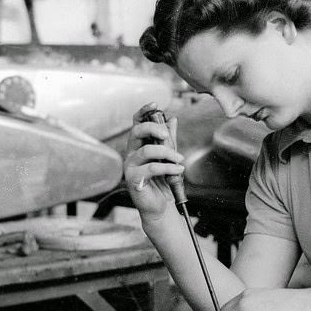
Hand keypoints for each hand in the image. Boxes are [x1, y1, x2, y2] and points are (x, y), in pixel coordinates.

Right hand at [124, 103, 185, 220]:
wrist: (161, 206)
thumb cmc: (163, 182)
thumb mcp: (169, 158)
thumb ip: (169, 139)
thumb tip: (172, 119)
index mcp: (138, 146)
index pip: (136, 123)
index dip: (143, 112)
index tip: (156, 105)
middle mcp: (131, 153)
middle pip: (137, 132)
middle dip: (154, 129)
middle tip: (167, 135)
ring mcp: (130, 166)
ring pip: (147, 151)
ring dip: (167, 152)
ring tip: (180, 160)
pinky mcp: (133, 179)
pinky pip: (152, 168)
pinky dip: (168, 167)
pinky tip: (179, 170)